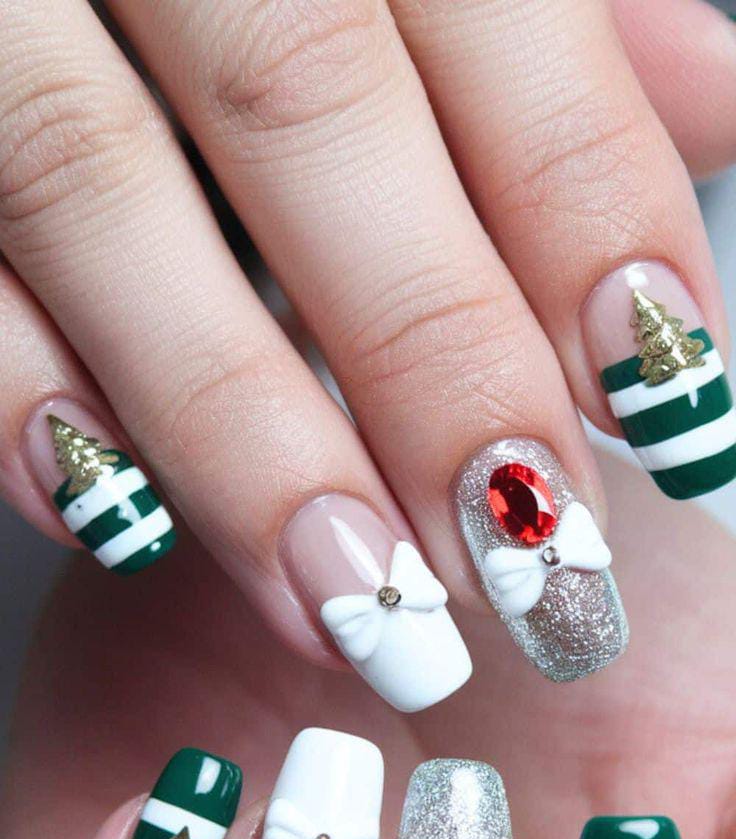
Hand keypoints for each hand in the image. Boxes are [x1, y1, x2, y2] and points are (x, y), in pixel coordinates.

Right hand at [0, 0, 735, 713]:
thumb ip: (560, 15)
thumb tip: (717, 100)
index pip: (493, 15)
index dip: (586, 211)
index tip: (663, 401)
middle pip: (308, 108)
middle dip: (431, 356)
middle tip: (522, 559)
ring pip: (95, 185)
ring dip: (235, 423)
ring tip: (350, 595)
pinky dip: (17, 390)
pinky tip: (111, 517)